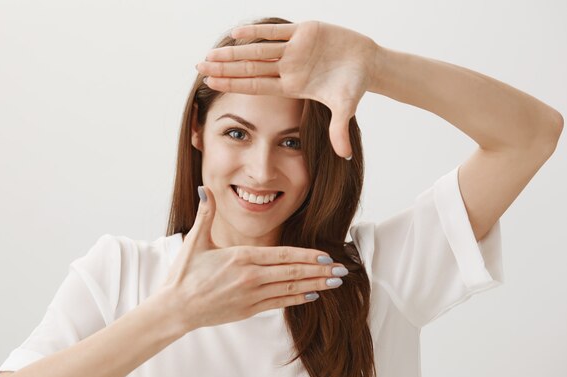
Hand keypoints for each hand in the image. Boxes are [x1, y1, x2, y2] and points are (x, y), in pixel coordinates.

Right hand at [160, 186, 347, 330]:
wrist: (175, 308)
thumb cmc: (185, 275)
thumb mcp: (195, 241)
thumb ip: (206, 214)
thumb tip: (205, 189)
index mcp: (241, 257)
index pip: (283, 255)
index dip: (307, 256)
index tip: (326, 255)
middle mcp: (251, 277)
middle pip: (293, 273)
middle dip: (320, 271)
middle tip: (342, 270)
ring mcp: (251, 296)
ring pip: (290, 289)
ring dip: (315, 285)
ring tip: (335, 283)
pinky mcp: (249, 310)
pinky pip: (280, 303)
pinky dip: (298, 299)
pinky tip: (313, 295)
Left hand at [195, 20, 378, 158]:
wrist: (368, 62)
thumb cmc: (354, 85)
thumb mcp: (346, 107)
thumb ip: (340, 129)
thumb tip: (345, 156)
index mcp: (292, 86)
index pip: (256, 86)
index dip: (233, 84)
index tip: (211, 84)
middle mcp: (288, 68)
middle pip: (249, 68)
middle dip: (224, 67)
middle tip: (199, 66)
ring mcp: (294, 49)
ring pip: (257, 50)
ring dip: (234, 51)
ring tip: (211, 51)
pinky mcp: (304, 31)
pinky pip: (276, 32)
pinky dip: (257, 31)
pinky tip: (236, 33)